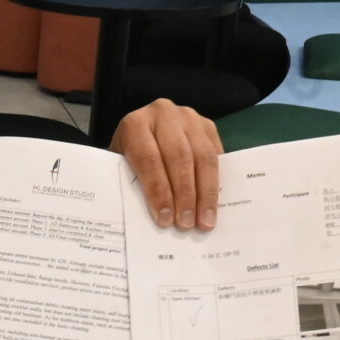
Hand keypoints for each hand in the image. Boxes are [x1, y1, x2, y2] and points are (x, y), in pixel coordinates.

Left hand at [112, 98, 223, 230]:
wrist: (144, 135)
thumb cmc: (128, 159)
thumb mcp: (122, 169)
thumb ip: (134, 186)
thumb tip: (157, 218)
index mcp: (135, 125)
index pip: (149, 159)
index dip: (158, 191)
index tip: (165, 219)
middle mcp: (163, 114)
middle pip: (179, 157)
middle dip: (185, 195)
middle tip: (186, 225)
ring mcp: (188, 117)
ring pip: (203, 157)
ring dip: (205, 193)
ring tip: (204, 221)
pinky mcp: (207, 125)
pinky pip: (216, 156)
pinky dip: (216, 183)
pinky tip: (214, 205)